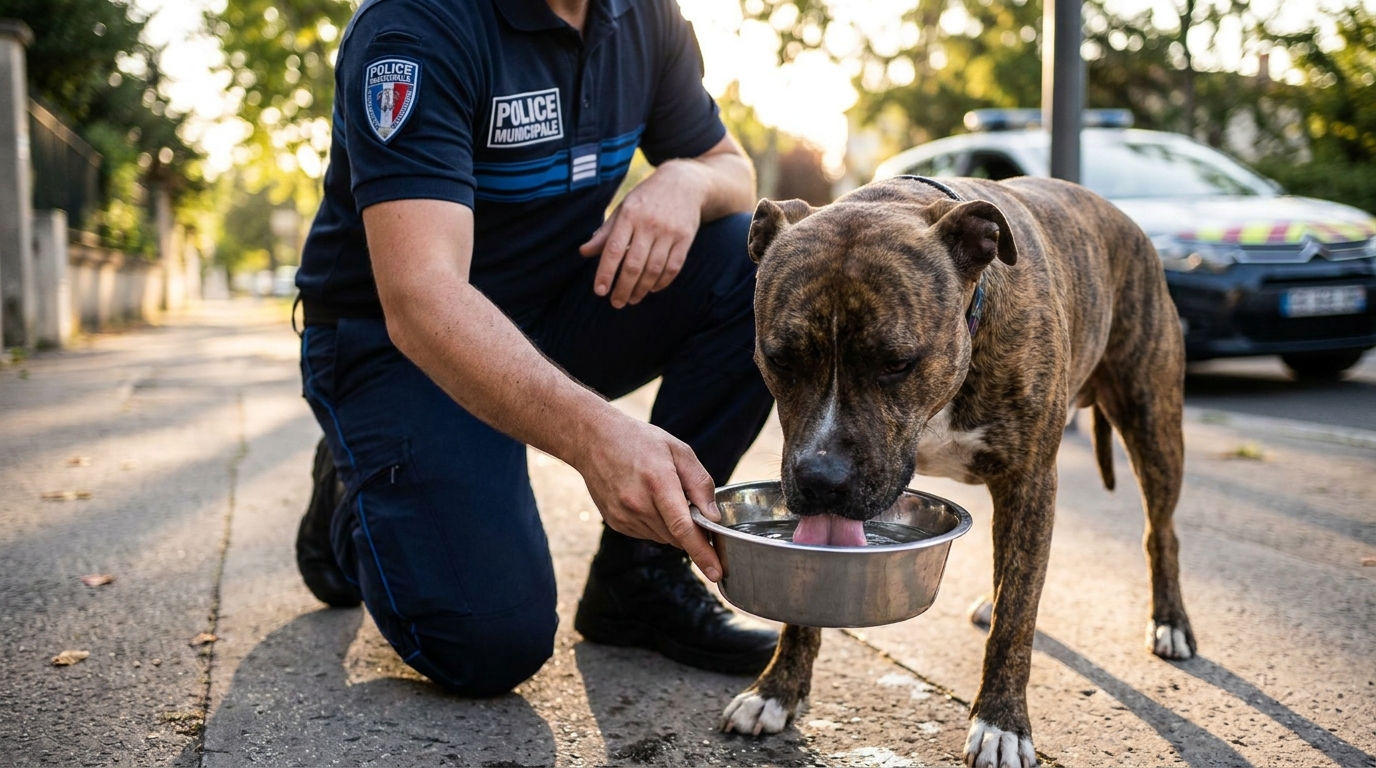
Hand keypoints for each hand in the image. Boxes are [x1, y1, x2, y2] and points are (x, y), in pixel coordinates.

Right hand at [574, 412, 723, 580]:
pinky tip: (649, 501)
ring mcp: (624, 516)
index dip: (702, 553)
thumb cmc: (640, 441)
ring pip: (663, 537)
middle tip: (691, 506)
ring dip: (673, 527)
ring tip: (663, 495)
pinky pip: (647, 534)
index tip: (716, 574)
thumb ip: (700, 484)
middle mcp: (638, 504)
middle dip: (692, 531)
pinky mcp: (616, 523)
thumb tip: (713, 517)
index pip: (683, 527)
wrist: (594, 440)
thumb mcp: (679, 451)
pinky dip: (656, 524)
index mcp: (658, 482)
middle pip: (677, 536)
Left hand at [579, 160, 705, 307]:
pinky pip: (673, 267)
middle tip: (616, 303)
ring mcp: (669, 231)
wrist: (684, 182)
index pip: (614, 249)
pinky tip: (652, 289)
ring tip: (632, 299)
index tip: (600, 291)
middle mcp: (649, 224)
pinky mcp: (686, 238)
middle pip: (634, 264)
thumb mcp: (623, 208)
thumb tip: (584, 252)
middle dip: (623, 288)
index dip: (605, 272)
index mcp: (629, 215)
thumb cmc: (647, 199)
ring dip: (642, 289)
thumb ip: (605, 232)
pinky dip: (662, 282)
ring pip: (654, 269)